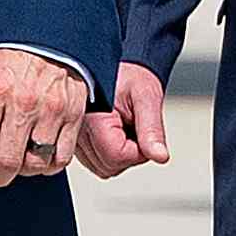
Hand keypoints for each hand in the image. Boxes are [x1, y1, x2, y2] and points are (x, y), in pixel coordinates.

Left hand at [0, 44, 93, 188]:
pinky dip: (47, 166)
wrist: (49, 36)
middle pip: (7, 161)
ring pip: (35, 163)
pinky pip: (61, 159)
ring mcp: (52, 110)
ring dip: (21, 171)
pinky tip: (37, 157)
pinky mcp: (73, 115)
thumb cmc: (11, 58)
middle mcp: (24, 102)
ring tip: (15, 160)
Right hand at [75, 59, 171, 177]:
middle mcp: (77, 129)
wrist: (122, 67)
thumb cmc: (132, 77)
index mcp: (92, 118)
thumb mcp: (147, 98)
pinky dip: (110, 154)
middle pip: (108, 167)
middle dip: (129, 154)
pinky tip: (116, 134)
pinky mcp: (78, 141)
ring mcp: (75, 136)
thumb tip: (160, 156)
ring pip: (102, 168)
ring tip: (124, 129)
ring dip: (119, 156)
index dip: (137, 151)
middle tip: (135, 129)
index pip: (116, 157)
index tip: (141, 132)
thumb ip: (152, 130)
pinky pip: (96, 162)